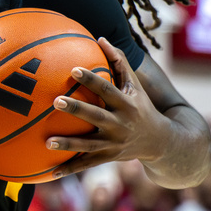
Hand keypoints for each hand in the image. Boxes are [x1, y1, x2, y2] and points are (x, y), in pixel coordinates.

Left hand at [45, 37, 170, 177]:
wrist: (163, 142)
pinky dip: (68, 169)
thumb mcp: (135, 86)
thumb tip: (100, 37)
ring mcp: (114, 144)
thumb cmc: (142, 107)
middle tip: (56, 101)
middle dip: (77, 109)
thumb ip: (118, 62)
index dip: (92, 80)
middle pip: (96, 116)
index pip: (107, 90)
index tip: (74, 70)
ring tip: (47, 142)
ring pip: (88, 145)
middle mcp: (120, 124)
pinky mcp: (108, 158)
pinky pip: (86, 165)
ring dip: (68, 144)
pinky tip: (49, 172)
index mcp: (126, 104)